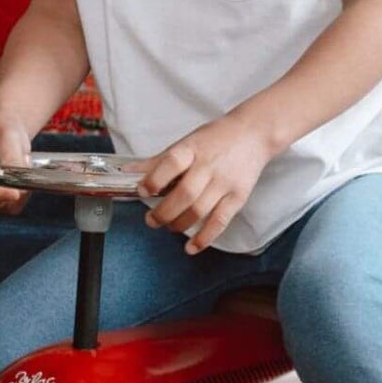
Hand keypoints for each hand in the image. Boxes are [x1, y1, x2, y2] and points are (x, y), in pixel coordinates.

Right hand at [0, 115, 32, 213]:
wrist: (4, 130)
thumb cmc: (1, 129)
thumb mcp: (7, 137)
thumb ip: (11, 161)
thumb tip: (19, 187)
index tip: (15, 193)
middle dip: (10, 187)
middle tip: (24, 162)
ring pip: (2, 205)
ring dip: (18, 187)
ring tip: (20, 162)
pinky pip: (11, 206)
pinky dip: (22, 193)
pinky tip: (21, 174)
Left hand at [138, 116, 273, 253]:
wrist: (254, 134)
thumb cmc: (216, 138)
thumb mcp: (186, 142)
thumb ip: (159, 160)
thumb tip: (127, 171)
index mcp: (193, 148)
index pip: (171, 163)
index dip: (154, 179)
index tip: (142, 191)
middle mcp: (209, 166)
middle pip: (184, 194)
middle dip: (163, 212)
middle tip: (151, 221)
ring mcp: (224, 183)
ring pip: (199, 211)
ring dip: (178, 225)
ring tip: (168, 227)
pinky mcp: (238, 197)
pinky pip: (219, 221)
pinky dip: (204, 238)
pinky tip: (191, 248)